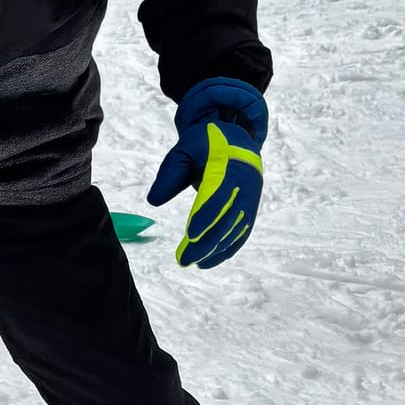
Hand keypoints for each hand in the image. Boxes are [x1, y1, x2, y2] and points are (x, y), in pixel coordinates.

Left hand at [150, 77, 268, 269]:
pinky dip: (225, 251)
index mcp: (229, 164)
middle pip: (227, 218)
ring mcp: (250, 199)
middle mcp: (245, 183)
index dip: (206, 215)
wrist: (237, 142)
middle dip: (206, 242)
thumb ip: (169, 174)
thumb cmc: (205, 146)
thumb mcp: (184, 150)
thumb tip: (153, 201)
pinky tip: (206, 262)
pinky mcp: (250, 211)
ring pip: (235, 230)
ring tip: (191, 263)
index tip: (190, 234)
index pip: (218, 193)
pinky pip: (241, 235)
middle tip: (183, 259)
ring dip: (214, 250)